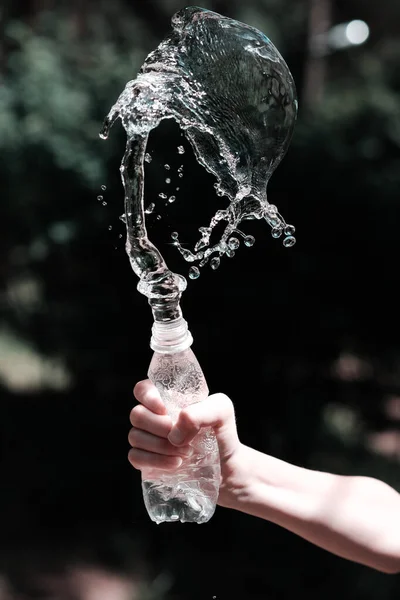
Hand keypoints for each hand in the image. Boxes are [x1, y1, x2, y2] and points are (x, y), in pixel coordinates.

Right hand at [128, 379, 249, 507]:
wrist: (226, 466)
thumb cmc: (221, 433)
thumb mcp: (222, 411)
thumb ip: (202, 411)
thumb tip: (175, 431)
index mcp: (167, 399)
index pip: (142, 389)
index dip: (148, 397)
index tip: (165, 409)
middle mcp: (153, 416)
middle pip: (136, 414)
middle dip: (159, 427)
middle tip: (183, 437)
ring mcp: (147, 439)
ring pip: (135, 437)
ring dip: (161, 446)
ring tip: (186, 452)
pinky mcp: (146, 460)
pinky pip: (135, 457)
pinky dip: (155, 461)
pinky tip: (176, 463)